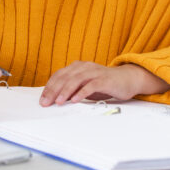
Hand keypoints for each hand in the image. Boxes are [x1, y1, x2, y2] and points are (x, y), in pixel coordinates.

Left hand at [39, 61, 169, 105]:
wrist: (127, 79)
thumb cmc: (104, 84)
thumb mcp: (85, 85)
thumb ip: (73, 89)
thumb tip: (55, 99)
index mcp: (77, 67)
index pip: (59, 75)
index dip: (49, 87)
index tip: (42, 99)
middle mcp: (84, 67)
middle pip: (64, 77)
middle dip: (53, 91)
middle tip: (46, 103)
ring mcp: (94, 72)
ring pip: (76, 80)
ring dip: (65, 91)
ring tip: (58, 102)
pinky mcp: (104, 79)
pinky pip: (91, 85)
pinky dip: (81, 92)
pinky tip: (75, 100)